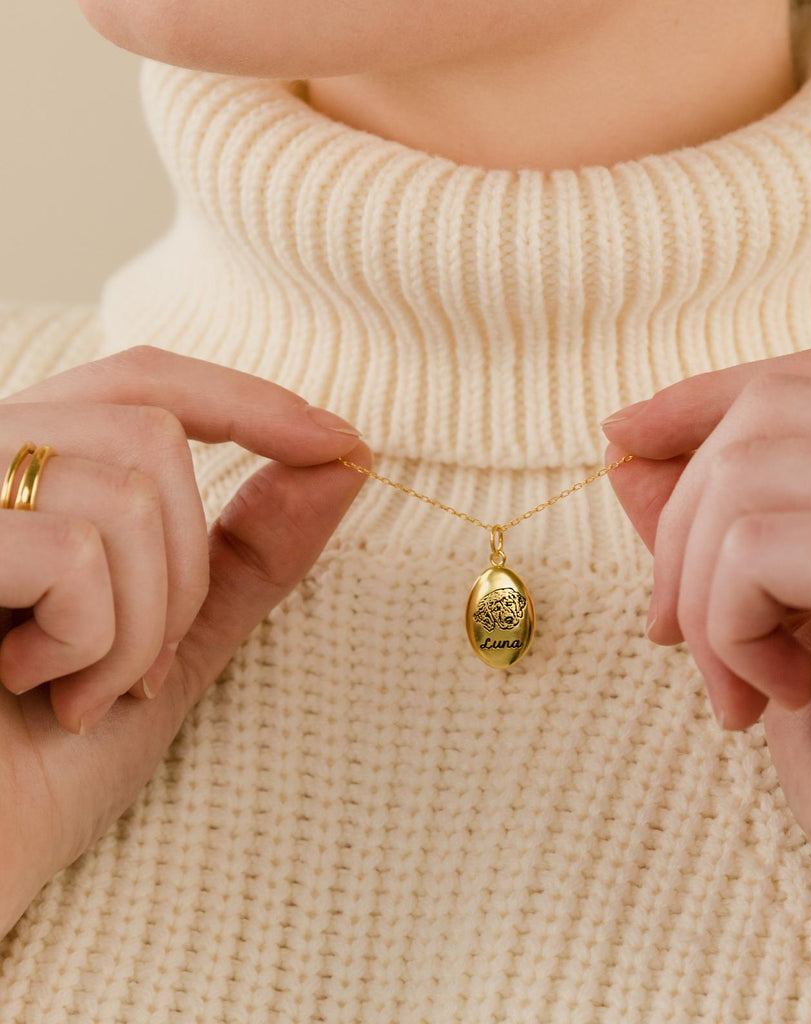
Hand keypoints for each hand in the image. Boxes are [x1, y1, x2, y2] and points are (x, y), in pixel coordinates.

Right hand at [0, 345, 368, 937]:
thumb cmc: (45, 763)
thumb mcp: (173, 640)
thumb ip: (250, 550)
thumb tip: (344, 460)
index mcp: (27, 474)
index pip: (143, 379)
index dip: (247, 401)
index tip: (341, 441)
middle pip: (150, 435)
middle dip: (184, 570)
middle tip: (139, 669)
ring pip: (126, 492)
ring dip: (142, 624)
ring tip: (85, 692)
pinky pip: (74, 552)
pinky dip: (92, 641)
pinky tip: (34, 688)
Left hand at [602, 347, 810, 1021]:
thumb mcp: (782, 627)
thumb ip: (718, 528)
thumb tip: (630, 450)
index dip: (706, 398)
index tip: (621, 437)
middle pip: (771, 413)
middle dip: (683, 521)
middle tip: (671, 633)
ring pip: (746, 473)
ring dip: (700, 590)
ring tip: (735, 684)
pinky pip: (757, 543)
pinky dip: (725, 623)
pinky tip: (774, 698)